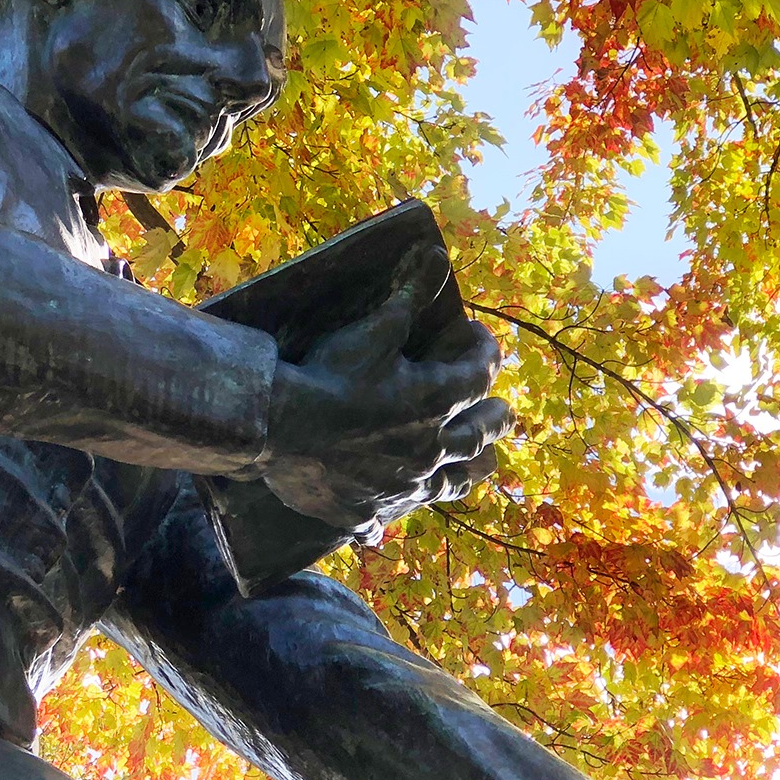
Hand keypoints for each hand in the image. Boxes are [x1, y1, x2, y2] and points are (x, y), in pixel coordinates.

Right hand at [261, 252, 512, 527]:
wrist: (278, 427)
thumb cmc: (327, 374)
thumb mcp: (371, 330)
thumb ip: (408, 294)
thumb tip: (433, 253)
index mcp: (436, 402)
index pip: (481, 374)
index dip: (484, 350)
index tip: (475, 335)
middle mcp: (431, 450)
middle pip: (481, 437)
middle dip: (495, 417)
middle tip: (501, 410)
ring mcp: (403, 486)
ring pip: (453, 485)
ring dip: (469, 472)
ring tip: (478, 464)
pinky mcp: (368, 510)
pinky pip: (383, 520)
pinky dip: (384, 519)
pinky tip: (381, 526)